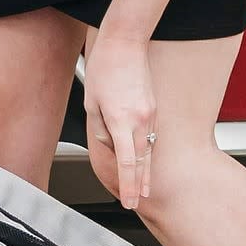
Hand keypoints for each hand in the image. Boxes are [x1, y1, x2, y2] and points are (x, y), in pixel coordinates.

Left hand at [82, 33, 159, 211]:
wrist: (125, 43)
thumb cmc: (105, 68)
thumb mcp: (91, 102)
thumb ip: (100, 129)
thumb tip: (110, 144)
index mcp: (121, 120)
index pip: (127, 163)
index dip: (128, 185)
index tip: (129, 201)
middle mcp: (141, 120)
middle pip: (143, 161)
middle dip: (139, 184)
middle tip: (137, 203)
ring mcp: (151, 114)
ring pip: (149, 149)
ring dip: (146, 170)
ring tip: (144, 189)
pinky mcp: (154, 108)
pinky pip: (151, 135)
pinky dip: (147, 150)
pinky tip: (144, 161)